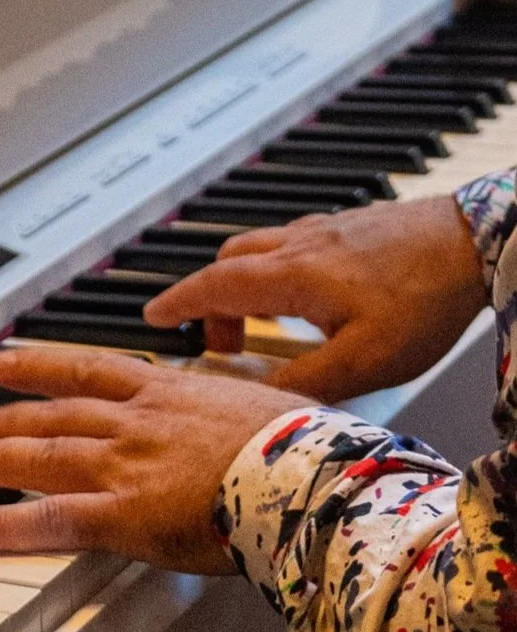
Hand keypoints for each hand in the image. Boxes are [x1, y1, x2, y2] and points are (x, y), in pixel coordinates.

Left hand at [0, 346, 306, 572]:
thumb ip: (228, 410)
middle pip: (51, 415)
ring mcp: (123, 466)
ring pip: (39, 456)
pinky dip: (0, 526)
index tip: (6, 363)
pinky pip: (47, 520)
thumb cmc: (309, 447)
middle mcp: (136, 422)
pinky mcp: (122, 513)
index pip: (90, 371)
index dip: (41, 366)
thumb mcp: (264, 403)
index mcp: (169, 393)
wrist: (315, 475)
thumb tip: (239, 415)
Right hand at [141, 195, 486, 402]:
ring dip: (245, 284)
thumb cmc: (428, 298)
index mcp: (290, 278)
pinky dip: (280, 270)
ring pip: (259, 250)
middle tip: (220, 342)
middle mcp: (299, 247)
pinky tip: (311, 295)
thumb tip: (257, 404)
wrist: (480, 242)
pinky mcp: (351, 226)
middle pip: (227, 265)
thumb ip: (303, 384)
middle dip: (210, 302)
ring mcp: (326, 231)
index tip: (152, 316)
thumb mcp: (363, 362)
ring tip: (266, 323)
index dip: (176, 303)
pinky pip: (294, 243)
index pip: (212, 286)